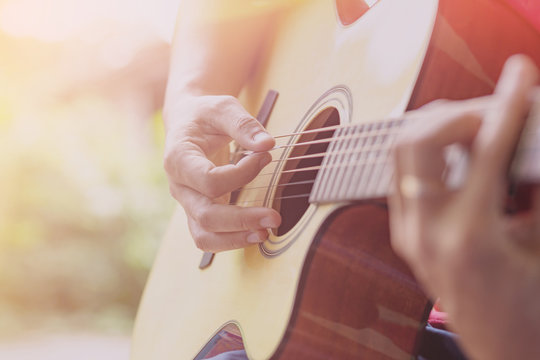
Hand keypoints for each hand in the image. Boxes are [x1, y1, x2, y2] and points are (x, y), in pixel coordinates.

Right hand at [164, 94, 281, 251]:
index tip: (264, 157)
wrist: (187, 122)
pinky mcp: (197, 211)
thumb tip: (267, 144)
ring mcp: (187, 202)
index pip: (209, 180)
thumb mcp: (222, 108)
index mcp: (178, 158)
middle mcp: (179, 186)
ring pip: (204, 235)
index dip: (241, 174)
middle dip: (242, 219)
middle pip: (206, 215)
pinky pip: (209, 237)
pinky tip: (256, 233)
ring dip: (235, 239)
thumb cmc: (204, 115)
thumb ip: (244, 124)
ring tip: (265, 233)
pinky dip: (231, 240)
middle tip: (275, 216)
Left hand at [389, 55, 539, 359]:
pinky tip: (457, 152)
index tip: (517, 75)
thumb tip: (528, 145)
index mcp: (467, 237)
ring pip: (401, 153)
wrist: (502, 348)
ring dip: (436, 128)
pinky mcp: (405, 235)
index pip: (483, 151)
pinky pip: (404, 174)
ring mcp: (407, 233)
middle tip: (493, 109)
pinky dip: (428, 152)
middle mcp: (424, 232)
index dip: (505, 106)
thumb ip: (534, 189)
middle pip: (417, 141)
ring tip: (475, 125)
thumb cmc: (528, 308)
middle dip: (456, 112)